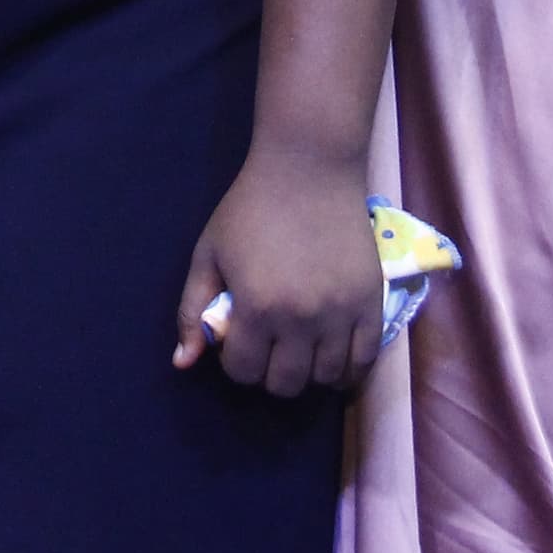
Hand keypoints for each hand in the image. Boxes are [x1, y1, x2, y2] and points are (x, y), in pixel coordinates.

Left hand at [173, 147, 382, 395]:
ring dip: (308, 373)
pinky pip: (363, 362)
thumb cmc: (251, 208)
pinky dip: (347, 371)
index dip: (236, 362)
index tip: (240, 343)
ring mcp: (339, 314)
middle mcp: (300, 319)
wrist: (309, 169)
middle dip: (270, 373)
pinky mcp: (371, 304)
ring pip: (325, 378)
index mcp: (255, 307)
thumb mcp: (208, 253)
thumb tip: (181, 363)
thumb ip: (191, 310)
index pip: (243, 371)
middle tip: (270, 348)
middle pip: (285, 384)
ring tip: (301, 351)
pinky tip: (334, 360)